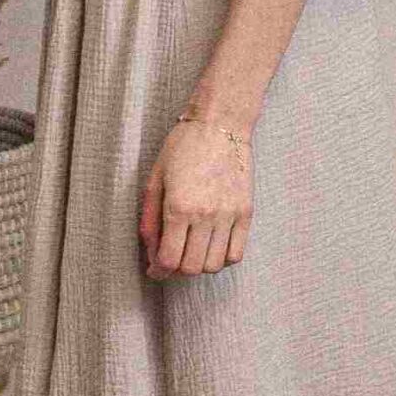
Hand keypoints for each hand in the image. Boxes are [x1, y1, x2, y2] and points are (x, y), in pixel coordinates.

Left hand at [140, 113, 253, 280]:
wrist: (220, 124)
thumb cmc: (182, 147)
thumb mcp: (155, 180)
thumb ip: (149, 220)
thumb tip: (151, 255)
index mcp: (178, 207)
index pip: (169, 260)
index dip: (159, 271)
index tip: (155, 270)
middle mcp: (205, 215)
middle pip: (191, 267)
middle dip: (177, 270)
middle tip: (172, 259)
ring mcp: (229, 214)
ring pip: (215, 264)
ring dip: (200, 265)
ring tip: (193, 252)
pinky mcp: (246, 212)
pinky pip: (236, 253)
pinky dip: (223, 258)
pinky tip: (213, 246)